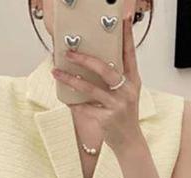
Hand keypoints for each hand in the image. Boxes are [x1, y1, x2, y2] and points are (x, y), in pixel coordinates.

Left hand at [51, 14, 142, 152]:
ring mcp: (117, 106)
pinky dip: (74, 102)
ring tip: (56, 73)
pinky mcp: (106, 119)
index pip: (130, 55)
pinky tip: (65, 98)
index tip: (122, 21)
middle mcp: (127, 92)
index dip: (126, 38)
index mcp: (133, 82)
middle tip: (69, 53)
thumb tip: (93, 64)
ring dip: (71, 80)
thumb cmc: (125, 116)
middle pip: (105, 69)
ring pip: (90, 88)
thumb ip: (115, 80)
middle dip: (85, 59)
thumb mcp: (127, 95)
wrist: (130, 142)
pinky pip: (85, 107)